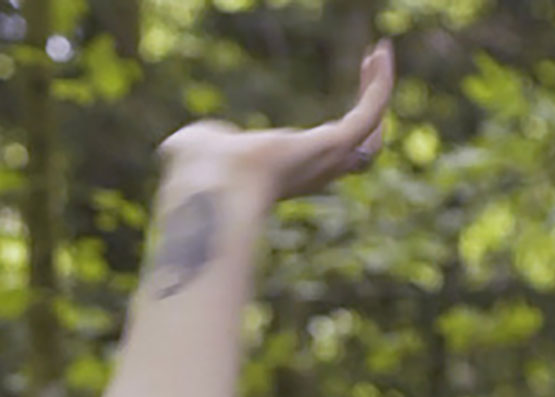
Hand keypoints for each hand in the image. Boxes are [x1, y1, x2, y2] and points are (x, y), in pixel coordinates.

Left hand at [159, 40, 395, 202]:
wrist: (209, 187)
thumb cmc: (197, 173)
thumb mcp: (194, 149)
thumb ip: (192, 146)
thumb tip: (175, 146)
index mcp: (281, 178)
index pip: (320, 162)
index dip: (330, 135)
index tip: (331, 106)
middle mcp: (309, 175)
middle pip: (359, 155)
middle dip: (367, 116)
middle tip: (367, 74)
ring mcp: (323, 161)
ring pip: (370, 132)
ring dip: (378, 90)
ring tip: (378, 54)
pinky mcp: (332, 145)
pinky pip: (369, 111)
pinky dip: (379, 82)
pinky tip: (379, 51)